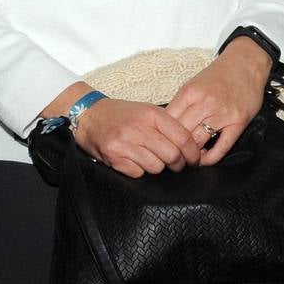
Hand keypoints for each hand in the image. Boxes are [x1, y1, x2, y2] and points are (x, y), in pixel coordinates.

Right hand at [73, 97, 201, 177]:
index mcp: (152, 114)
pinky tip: (133, 159)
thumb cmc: (120, 114)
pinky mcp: (114, 157)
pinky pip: (138, 173)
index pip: (183, 138)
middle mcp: (139, 128)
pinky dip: (138, 170)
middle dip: (177, 164)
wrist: (89, 115)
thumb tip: (192, 146)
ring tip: (148, 157)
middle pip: (172, 156)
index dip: (193, 153)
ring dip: (156, 166)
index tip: (194, 159)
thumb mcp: (147, 111)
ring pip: (156, 167)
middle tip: (175, 164)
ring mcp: (125, 143)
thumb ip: (168, 125)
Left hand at [165, 37, 270, 163]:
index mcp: (190, 92)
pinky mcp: (238, 122)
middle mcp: (205, 103)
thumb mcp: (193, 84)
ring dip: (191, 154)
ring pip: (199, 142)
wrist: (245, 64)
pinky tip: (205, 159)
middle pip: (182, 133)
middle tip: (172, 155)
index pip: (169, 120)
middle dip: (175, 147)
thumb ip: (180, 103)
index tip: (161, 142)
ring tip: (187, 158)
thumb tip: (165, 125)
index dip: (162, 135)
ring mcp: (222, 113)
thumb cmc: (217, 76)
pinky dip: (211, 158)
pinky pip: (222, 146)